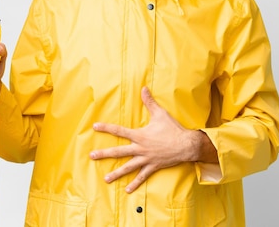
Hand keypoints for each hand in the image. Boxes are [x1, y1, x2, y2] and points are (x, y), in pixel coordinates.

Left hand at [89, 87, 214, 192]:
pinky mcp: (153, 166)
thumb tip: (143, 88)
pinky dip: (135, 183)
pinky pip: (142, 176)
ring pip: (128, 167)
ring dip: (116, 173)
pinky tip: (127, 190)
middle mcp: (140, 148)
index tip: (95, 126)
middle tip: (92, 156)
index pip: (119, 131)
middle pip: (119, 152)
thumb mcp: (160, 114)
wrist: (186, 145)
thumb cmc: (173, 129)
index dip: (106, 128)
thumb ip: (149, 102)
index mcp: (140, 135)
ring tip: (106, 179)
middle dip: (104, 154)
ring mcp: (146, 159)